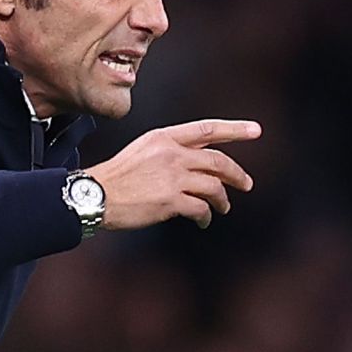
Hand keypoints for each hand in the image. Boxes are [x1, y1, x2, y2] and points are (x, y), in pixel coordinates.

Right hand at [87, 120, 260, 230]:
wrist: (95, 195)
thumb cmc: (118, 177)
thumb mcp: (144, 150)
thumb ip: (172, 152)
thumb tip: (200, 165)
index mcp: (164, 137)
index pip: (207, 129)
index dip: (235, 129)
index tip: (256, 130)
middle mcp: (172, 153)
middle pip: (218, 161)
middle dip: (237, 173)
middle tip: (247, 184)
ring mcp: (173, 177)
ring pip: (214, 186)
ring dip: (223, 199)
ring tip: (223, 207)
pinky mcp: (171, 200)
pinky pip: (201, 208)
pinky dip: (206, 216)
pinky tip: (203, 221)